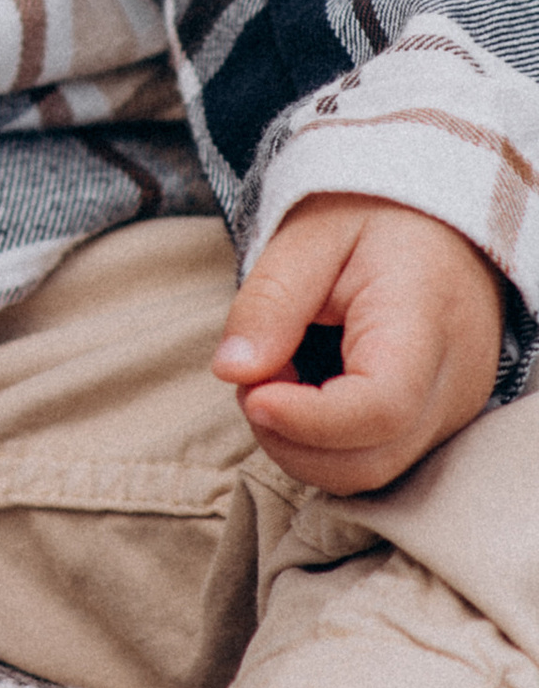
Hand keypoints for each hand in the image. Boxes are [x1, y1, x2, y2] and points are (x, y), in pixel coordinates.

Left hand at [214, 192, 504, 494]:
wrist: (439, 217)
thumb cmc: (373, 216)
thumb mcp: (309, 234)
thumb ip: (270, 301)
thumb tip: (232, 371)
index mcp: (426, 320)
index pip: (380, 408)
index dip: (306, 419)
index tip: (250, 392)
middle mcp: (455, 381)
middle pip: (368, 459)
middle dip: (288, 434)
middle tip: (255, 373)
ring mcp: (453, 410)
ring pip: (368, 472)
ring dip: (300, 441)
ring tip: (279, 373)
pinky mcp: (438, 423)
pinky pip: (376, 457)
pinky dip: (324, 441)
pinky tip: (306, 387)